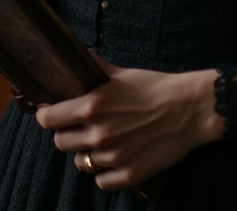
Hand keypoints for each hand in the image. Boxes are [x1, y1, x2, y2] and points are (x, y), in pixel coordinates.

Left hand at [35, 53, 223, 190]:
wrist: (189, 109)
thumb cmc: (156, 87)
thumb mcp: (122, 73)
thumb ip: (95, 68)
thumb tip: (76, 56)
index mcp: (93, 106)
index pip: (49, 120)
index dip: (46, 115)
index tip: (49, 113)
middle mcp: (99, 133)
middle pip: (61, 143)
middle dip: (66, 133)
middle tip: (79, 127)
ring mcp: (113, 157)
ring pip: (81, 162)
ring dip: (87, 152)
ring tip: (102, 141)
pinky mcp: (129, 174)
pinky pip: (101, 180)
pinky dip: (104, 172)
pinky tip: (114, 157)